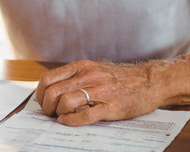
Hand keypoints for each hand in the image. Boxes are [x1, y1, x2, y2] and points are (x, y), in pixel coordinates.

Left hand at [35, 60, 163, 125]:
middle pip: (53, 92)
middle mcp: (89, 76)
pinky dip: (72, 121)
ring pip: (66, 102)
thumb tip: (54, 89)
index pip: (49, 78)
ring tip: (60, 117)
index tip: (43, 102)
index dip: (40, 93)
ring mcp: (100, 91)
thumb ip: (76, 76)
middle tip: (50, 113)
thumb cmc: (121, 78)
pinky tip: (69, 122)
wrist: (150, 81)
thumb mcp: (95, 69)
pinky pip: (85, 115)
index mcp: (82, 66)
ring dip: (58, 113)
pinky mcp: (111, 106)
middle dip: (46, 106)